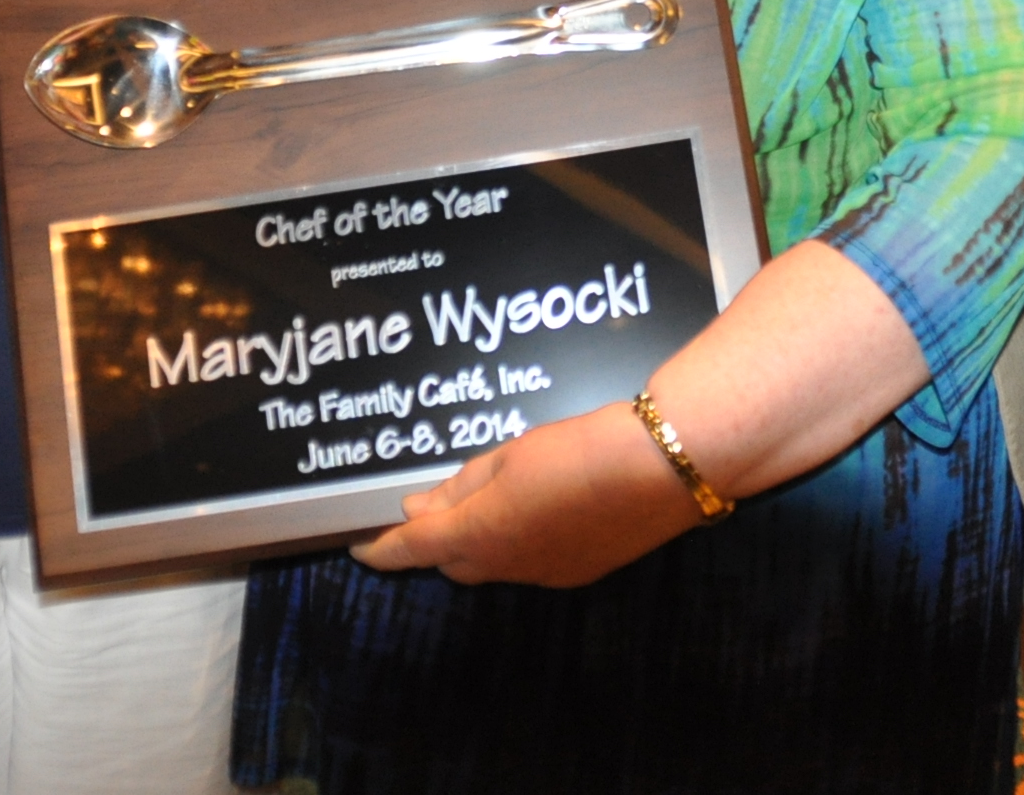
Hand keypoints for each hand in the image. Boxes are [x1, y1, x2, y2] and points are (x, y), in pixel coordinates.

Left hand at [349, 403, 696, 587]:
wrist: (663, 467)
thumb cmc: (580, 449)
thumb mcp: (510, 455)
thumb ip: (460, 486)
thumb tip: (420, 508)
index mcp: (479, 534)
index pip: (412, 548)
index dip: (381, 548)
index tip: (360, 543)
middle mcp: (507, 566)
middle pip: (451, 561)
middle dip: (434, 539)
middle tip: (431, 506)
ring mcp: (545, 575)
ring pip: (492, 564)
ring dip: (478, 541)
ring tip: (491, 500)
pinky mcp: (578, 572)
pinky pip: (529, 563)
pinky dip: (518, 541)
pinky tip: (539, 510)